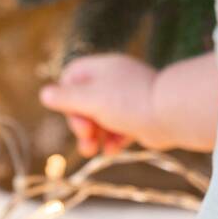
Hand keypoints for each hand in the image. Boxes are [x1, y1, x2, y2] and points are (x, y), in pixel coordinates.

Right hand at [39, 53, 166, 155]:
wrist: (172, 114)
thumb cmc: (128, 102)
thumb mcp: (90, 99)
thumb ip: (66, 98)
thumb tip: (45, 94)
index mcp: (103, 67)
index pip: (72, 75)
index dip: (66, 95)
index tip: (72, 110)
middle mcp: (115, 80)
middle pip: (84, 101)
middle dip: (80, 122)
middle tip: (86, 136)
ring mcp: (128, 98)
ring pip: (100, 118)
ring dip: (93, 136)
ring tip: (93, 150)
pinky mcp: (139, 116)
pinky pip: (118, 129)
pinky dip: (112, 140)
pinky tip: (113, 149)